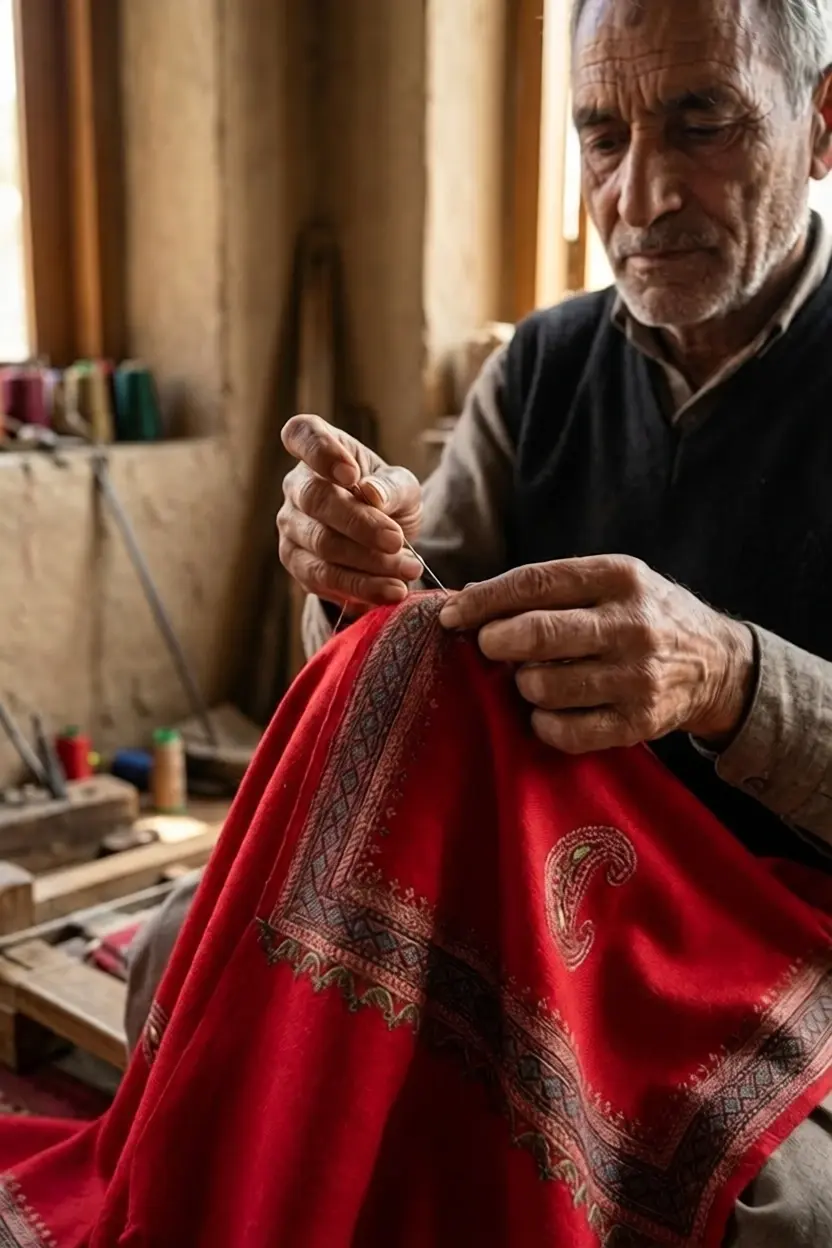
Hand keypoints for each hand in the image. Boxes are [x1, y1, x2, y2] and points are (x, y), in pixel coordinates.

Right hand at [278, 414, 422, 607]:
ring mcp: (291, 525)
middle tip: (397, 540)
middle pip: (316, 500)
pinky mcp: (296, 562)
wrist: (383, 539)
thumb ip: (390, 486)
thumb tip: (371, 494)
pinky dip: (360, 587)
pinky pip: (322, 578)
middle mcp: (296, 484)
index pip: (302, 435)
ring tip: (407, 571)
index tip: (351, 475)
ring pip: (321, 545)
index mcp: (319, 448)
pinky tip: (390, 590)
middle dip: (359, 524)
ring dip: (368, 563)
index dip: (320, 453)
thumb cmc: (388, 498)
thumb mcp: (403, 486)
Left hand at [438, 555, 754, 753]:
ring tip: (537, 677)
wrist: (719, 665)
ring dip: (525, 684)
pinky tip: (552, 710)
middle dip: (496, 641)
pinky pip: (564, 731)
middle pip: (537, 635)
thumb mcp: (613, 581)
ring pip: (543, 686)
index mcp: (619, 578)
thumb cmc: (647, 616)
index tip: (453, 614)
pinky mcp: (637, 723)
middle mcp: (631, 625)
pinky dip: (544, 723)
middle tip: (490, 646)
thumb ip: (552, 587)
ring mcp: (636, 678)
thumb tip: (472, 597)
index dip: (485, 599)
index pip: (536, 583)